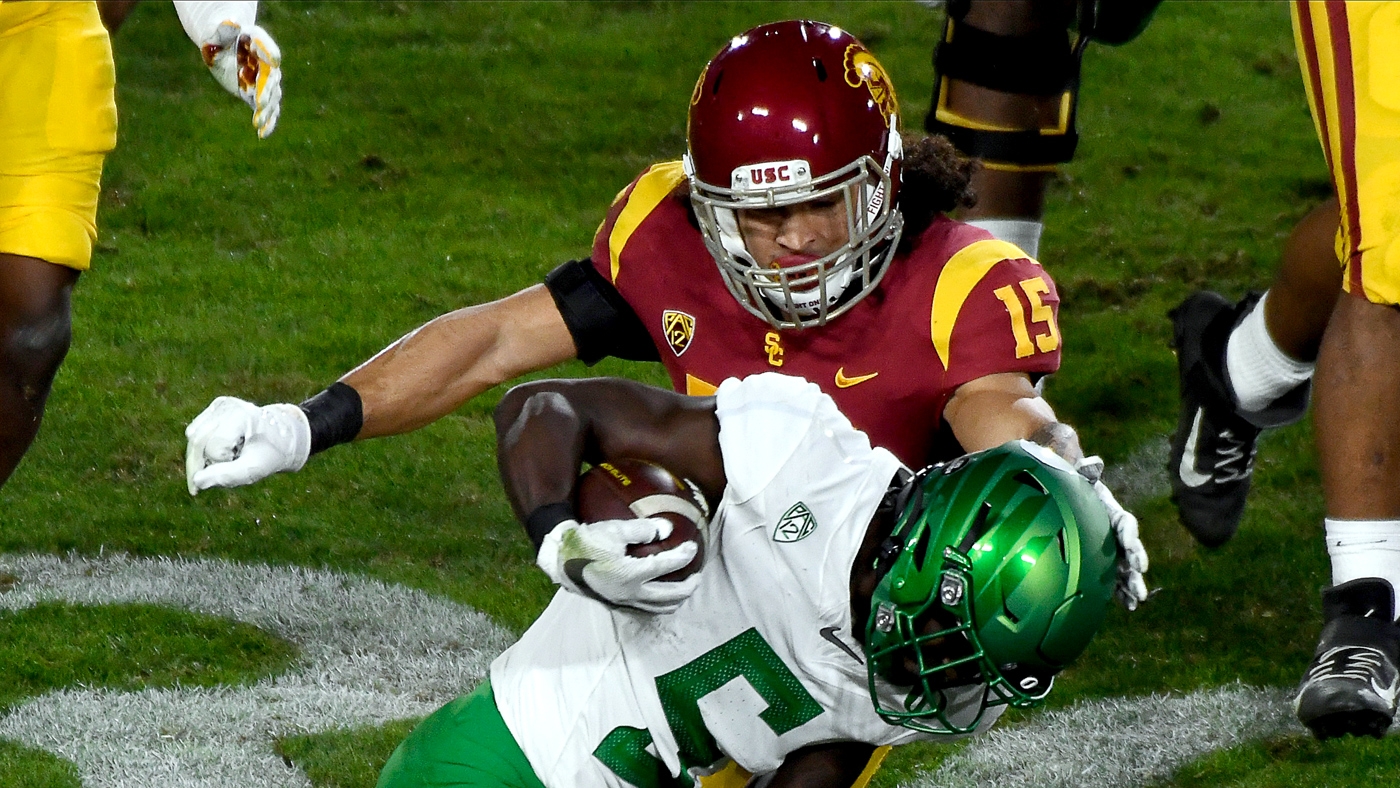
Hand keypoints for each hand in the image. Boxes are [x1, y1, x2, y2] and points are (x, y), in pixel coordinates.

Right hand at [185, 397, 309, 494]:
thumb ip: (227, 476)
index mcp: (241, 416)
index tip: (242, 461)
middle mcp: (227, 405)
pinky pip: (195, 431)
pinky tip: (223, 449)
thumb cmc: (271, 454)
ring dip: (203, 455)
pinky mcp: (215, 407)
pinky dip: (203, 446)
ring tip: (228, 457)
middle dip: (204, 462)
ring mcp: (220, 404)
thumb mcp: (255, 469)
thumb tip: (197, 481)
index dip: (223, 463)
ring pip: (192, 436)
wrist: (285, 436)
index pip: (213, 448)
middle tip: (222, 472)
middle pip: (197, 440)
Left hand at [200, 21, 281, 137]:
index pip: (267, 49)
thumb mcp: (219, 31)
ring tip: (258, 123)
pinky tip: (263, 134)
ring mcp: (264, 82)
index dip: (271, 55)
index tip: (274, 63)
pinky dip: (268, 122)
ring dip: (267, 112)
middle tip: (260, 103)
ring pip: (271, 98)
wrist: (221, 46)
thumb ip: (224, 28)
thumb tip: (231, 23)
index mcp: (259, 44)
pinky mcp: (257, 95)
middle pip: (271, 80)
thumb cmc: (220, 35)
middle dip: (267, 92)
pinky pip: (267, 110)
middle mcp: (267, 65)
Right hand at [536, 518, 699, 613]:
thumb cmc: (585, 541)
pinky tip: (658, 592)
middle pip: (669, 597)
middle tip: (697, 575)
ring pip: (658, 608)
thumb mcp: (614, 530)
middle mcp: (629, 594)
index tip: (694, 547)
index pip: (667, 566)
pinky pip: (644, 609)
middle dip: (688, 587)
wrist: (559, 560)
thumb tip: (668, 527)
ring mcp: (623, 603)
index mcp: (631, 575)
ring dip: (675, 600)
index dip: (684, 556)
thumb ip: (643, 529)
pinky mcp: (615, 605)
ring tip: (683, 587)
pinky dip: (658, 603)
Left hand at [1076, 456, 1149, 610]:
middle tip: (1140, 581)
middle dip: (1136, 565)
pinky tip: (1127, 606)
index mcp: (1110, 511)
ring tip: (1136, 601)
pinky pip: (1113, 577)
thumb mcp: (1075, 474)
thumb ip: (1085, 471)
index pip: (1125, 523)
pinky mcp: (1101, 561)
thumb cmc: (1069, 482)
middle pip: (1130, 549)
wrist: (1062, 493)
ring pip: (1125, 567)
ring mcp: (1109, 548)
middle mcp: (1114, 531)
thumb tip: (1094, 462)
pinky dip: (1120, 591)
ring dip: (1131, 583)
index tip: (1132, 550)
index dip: (1130, 536)